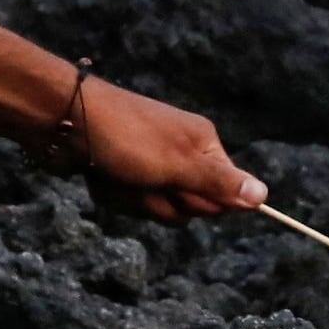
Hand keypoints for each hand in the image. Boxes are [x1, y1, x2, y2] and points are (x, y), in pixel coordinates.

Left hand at [69, 77, 264, 222]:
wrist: (64, 121)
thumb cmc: (124, 139)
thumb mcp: (176, 165)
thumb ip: (219, 183)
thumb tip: (264, 195)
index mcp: (202, 144)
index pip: (224, 194)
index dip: (200, 201)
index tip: (177, 186)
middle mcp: (180, 153)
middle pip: (188, 207)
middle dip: (161, 202)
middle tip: (142, 178)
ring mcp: (150, 164)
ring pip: (156, 208)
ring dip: (133, 199)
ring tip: (116, 174)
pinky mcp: (123, 172)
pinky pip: (130, 201)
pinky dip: (113, 194)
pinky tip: (100, 175)